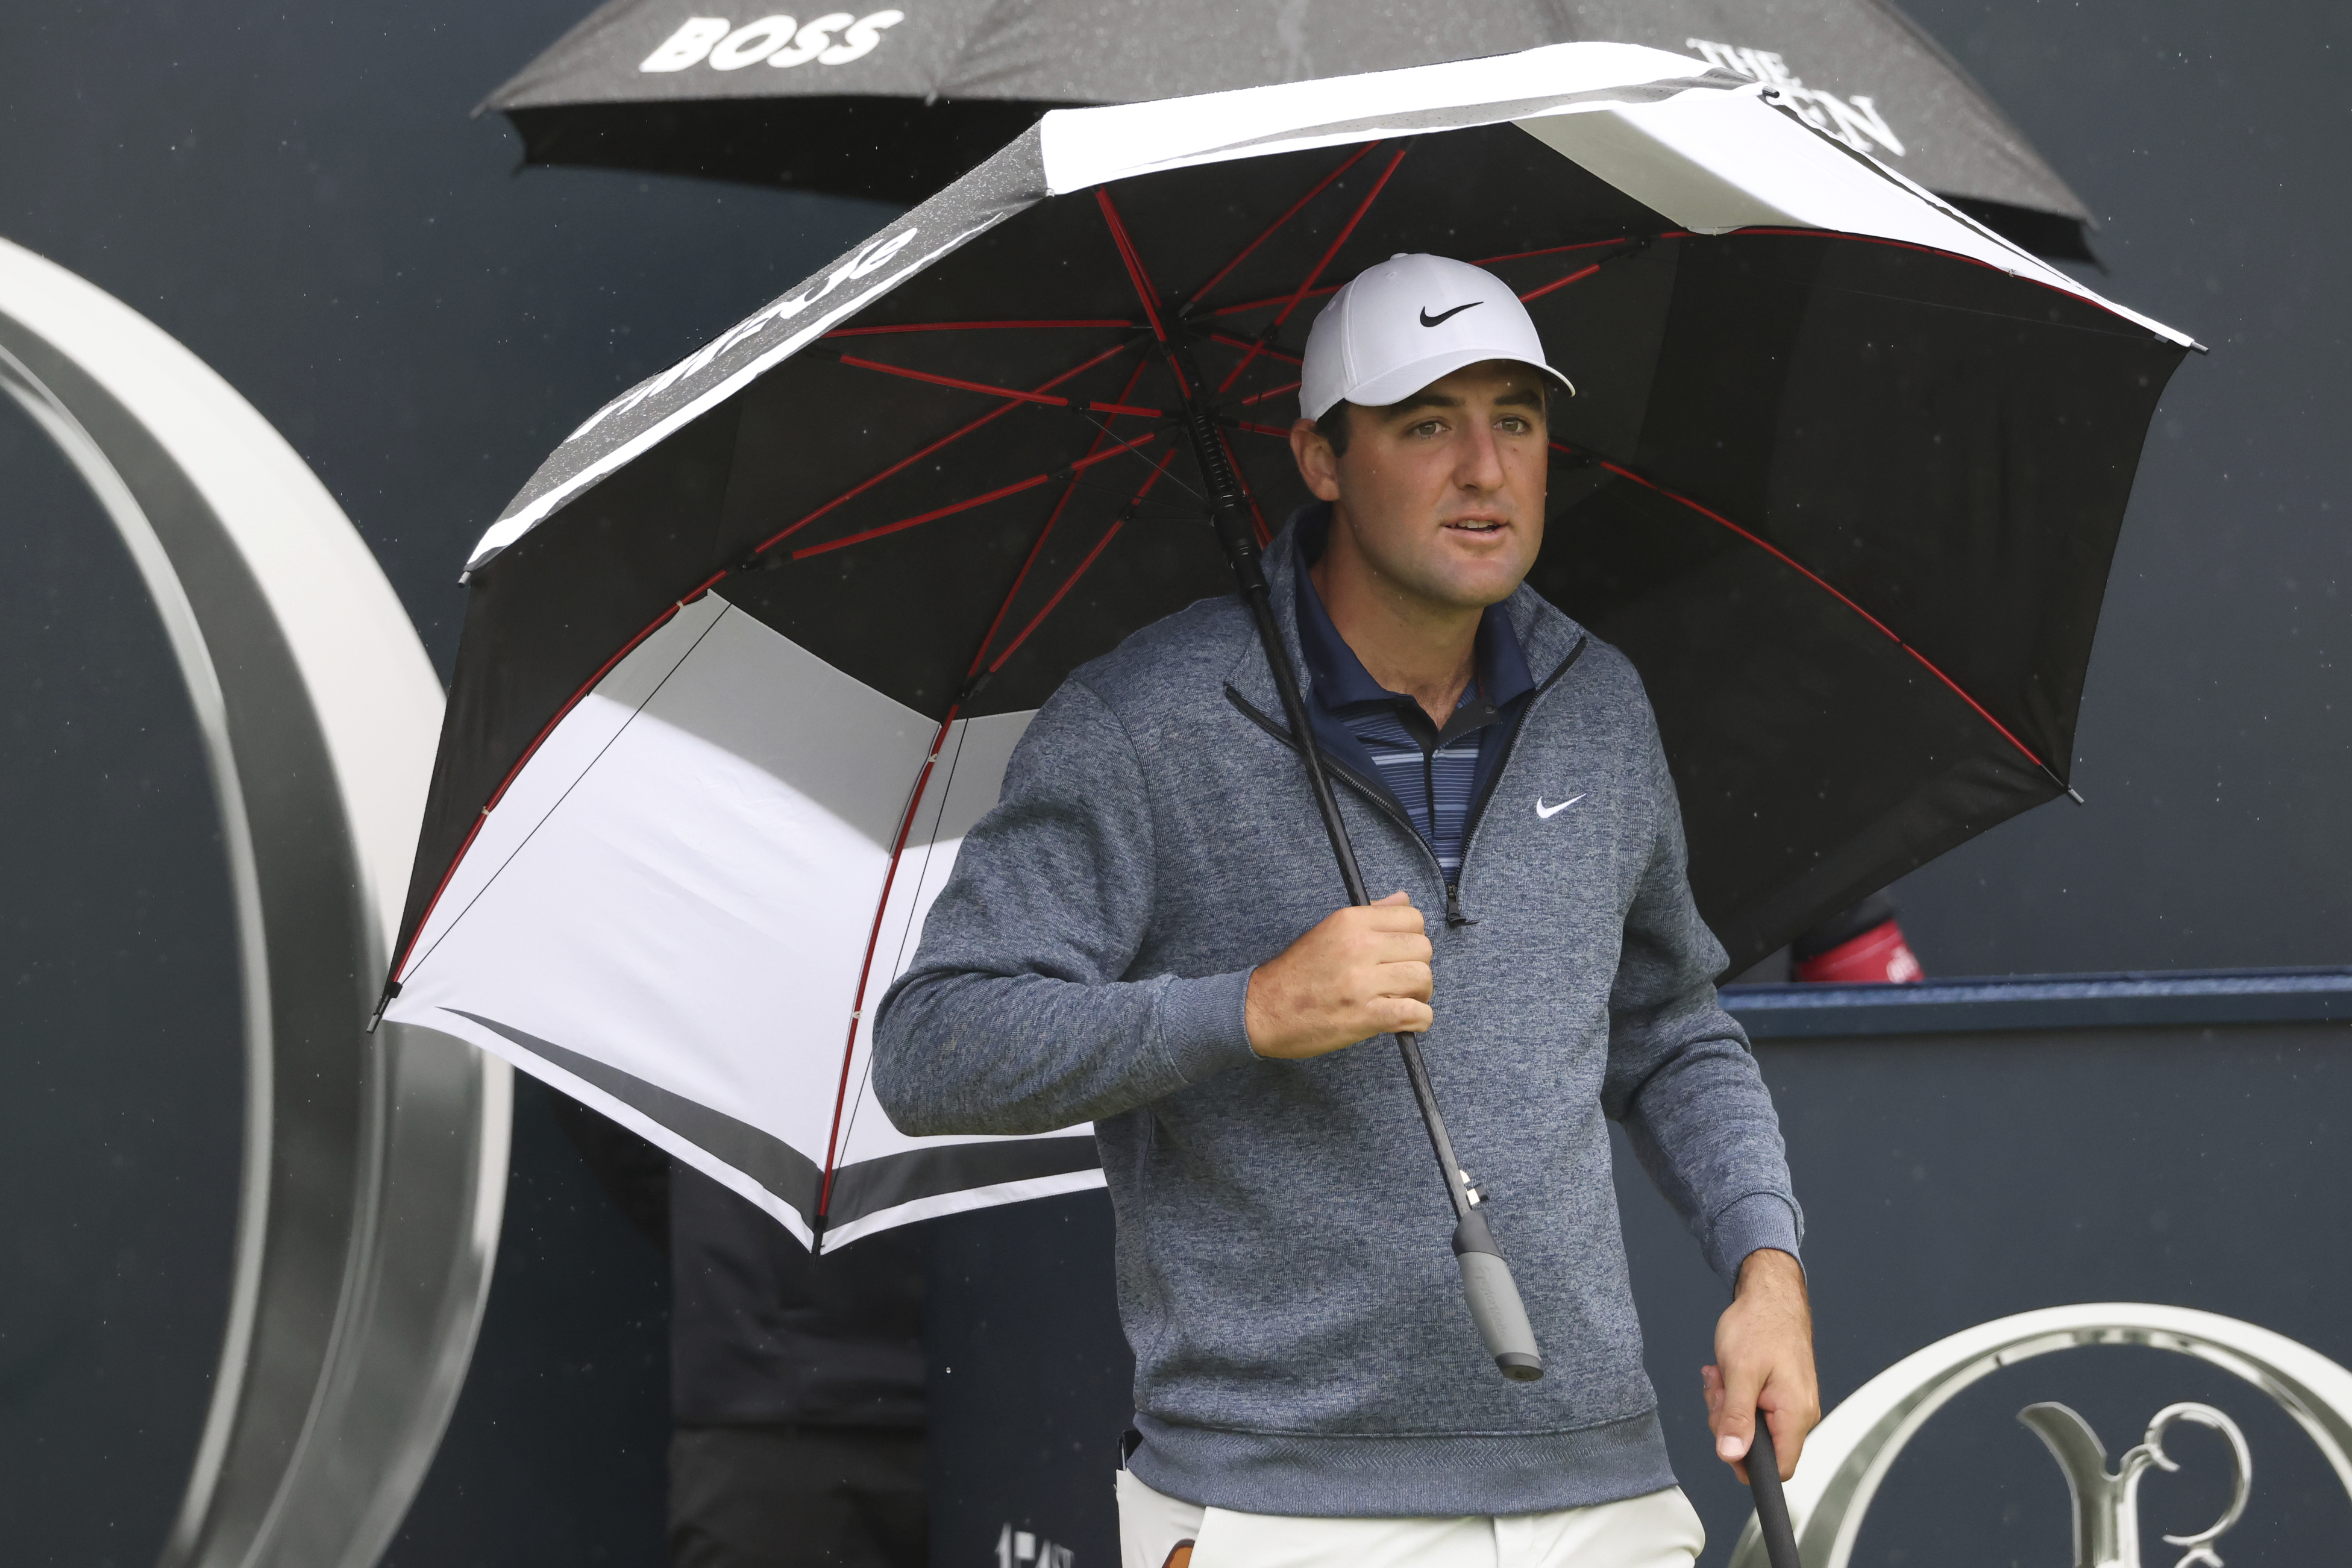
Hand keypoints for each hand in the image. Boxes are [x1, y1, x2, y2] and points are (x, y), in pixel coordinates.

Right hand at [1244, 892, 1432, 1058]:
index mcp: (1350, 921)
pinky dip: (1419, 1020)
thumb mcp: (1329, 931)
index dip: (1413, 938)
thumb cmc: (1295, 974)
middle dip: (1418, 966)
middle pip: (1423, 948)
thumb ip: (1370, 915)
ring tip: (1403, 1001)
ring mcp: (1362, 982)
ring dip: (1420, 994)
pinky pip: (1414, 1013)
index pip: (1412, 918)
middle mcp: (1359, 946)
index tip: (1401, 953)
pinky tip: (1409, 1022)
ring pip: (1423, 979)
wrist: (1262, 1009)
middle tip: (1402, 981)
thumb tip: (1403, 899)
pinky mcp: (1365, 1015)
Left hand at [1703, 1248, 1818, 1483]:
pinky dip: (1732, 1393)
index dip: (1746, 1462)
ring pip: (1749, 1426)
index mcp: (1795, 1413)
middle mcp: (1798, 1413)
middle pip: (1757, 1447)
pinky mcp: (1778, 1393)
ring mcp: (1789, 1403)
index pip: (1778, 1468)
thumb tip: (1732, 1455)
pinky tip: (1725, 1373)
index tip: (1725, 1436)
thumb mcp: (1740, 1373)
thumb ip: (1736, 1418)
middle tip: (1720, 1391)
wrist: (1769, 1294)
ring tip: (1722, 1375)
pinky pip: (1751, 1408)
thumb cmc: (1760, 1324)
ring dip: (1726, 1404)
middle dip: (1728, 1421)